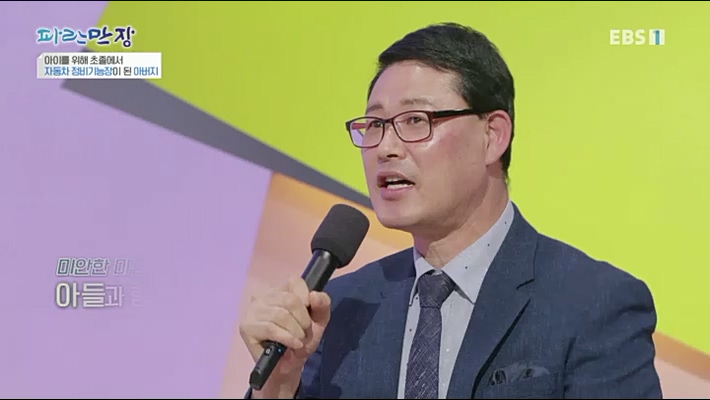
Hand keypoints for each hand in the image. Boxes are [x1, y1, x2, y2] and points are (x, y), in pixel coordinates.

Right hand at [239, 277, 330, 397]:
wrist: (288, 366)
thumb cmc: (301, 339)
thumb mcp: (319, 321)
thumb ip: (322, 305)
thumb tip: (314, 295)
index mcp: (279, 289)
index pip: (294, 282)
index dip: (306, 299)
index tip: (309, 316)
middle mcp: (262, 296)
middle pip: (290, 300)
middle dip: (303, 320)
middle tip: (304, 333)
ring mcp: (252, 310)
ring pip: (280, 315)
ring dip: (296, 332)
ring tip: (298, 341)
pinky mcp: (246, 327)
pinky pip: (270, 328)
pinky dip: (287, 338)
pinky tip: (293, 344)